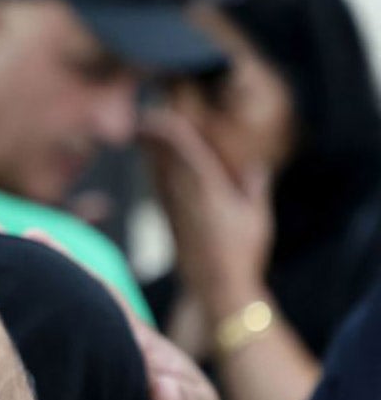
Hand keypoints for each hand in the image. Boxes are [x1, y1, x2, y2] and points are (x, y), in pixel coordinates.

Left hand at [140, 108, 272, 314]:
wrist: (215, 286)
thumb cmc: (242, 253)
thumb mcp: (256, 218)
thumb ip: (254, 189)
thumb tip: (256, 167)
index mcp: (206, 186)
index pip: (180, 146)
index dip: (164, 126)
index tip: (153, 112)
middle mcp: (184, 193)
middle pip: (161, 154)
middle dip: (151, 133)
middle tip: (141, 114)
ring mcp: (173, 207)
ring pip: (156, 169)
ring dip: (149, 149)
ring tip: (142, 130)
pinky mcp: (168, 219)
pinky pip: (157, 187)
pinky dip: (153, 170)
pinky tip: (149, 163)